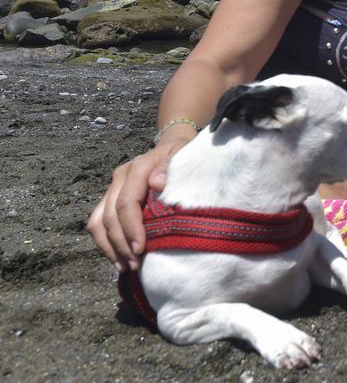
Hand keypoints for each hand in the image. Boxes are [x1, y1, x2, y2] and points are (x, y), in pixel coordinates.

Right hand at [86, 137, 186, 271]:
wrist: (173, 145)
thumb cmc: (182, 155)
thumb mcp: (182, 156)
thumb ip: (170, 167)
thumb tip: (157, 183)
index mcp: (136, 169)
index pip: (126, 204)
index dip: (131, 229)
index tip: (140, 250)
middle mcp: (119, 178)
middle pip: (110, 217)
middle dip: (121, 244)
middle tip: (135, 266)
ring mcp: (112, 187)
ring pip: (98, 221)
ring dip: (109, 247)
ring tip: (124, 267)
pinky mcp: (109, 197)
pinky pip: (98, 222)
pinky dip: (104, 242)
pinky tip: (117, 258)